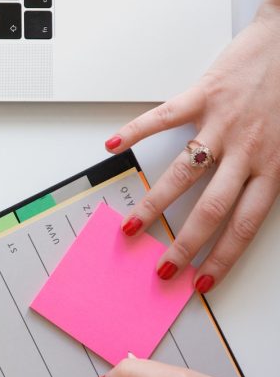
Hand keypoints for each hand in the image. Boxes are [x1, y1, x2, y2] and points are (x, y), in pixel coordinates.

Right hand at [103, 0, 279, 292]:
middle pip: (210, 209)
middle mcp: (247, 149)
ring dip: (154, 204)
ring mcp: (222, 123)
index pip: (245, 224)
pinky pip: (163, 118)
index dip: (222, 257)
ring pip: (183, 174)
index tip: (202, 281)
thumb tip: (261, 207)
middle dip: (183, 244)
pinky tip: (113, 146)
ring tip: (132, 226)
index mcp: (275, 163)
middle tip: (162, 266)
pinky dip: (135, 132)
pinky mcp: (204, 95)